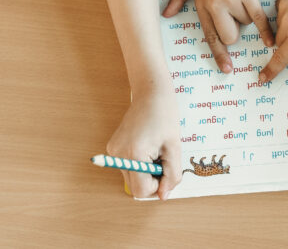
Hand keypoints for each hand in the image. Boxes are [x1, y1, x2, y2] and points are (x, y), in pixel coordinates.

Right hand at [106, 82, 181, 200]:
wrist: (151, 92)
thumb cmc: (165, 115)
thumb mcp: (175, 146)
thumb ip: (172, 174)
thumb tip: (163, 195)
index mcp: (133, 153)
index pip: (141, 190)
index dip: (158, 186)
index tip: (167, 168)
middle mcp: (118, 154)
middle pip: (135, 186)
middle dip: (152, 178)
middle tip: (163, 157)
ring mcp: (113, 151)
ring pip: (132, 177)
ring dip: (147, 171)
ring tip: (156, 150)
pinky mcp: (113, 148)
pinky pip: (128, 167)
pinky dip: (140, 163)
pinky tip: (148, 146)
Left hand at [163, 0, 274, 72]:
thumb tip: (167, 14)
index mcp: (200, 4)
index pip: (209, 36)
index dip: (219, 54)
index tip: (226, 68)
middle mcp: (214, 6)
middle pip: (230, 36)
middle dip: (236, 30)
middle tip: (236, 12)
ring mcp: (230, 1)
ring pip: (245, 23)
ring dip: (248, 14)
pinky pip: (258, 19)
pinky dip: (265, 31)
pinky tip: (270, 40)